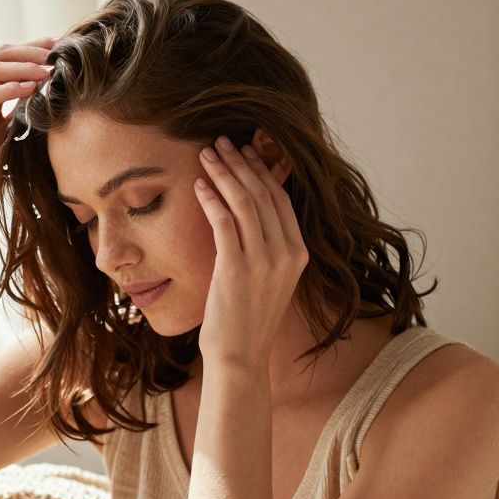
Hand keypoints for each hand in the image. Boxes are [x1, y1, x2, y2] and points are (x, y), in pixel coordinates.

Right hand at [0, 36, 57, 225]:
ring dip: (23, 67)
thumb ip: (24, 125)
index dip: (33, 49)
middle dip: (31, 51)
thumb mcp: (9, 145)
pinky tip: (29, 90)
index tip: (61, 46)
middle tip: (58, 52)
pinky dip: (7, 89)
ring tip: (48, 70)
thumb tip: (57, 114)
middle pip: (0, 56)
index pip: (7, 60)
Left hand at [193, 135, 308, 368]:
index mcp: (298, 253)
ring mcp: (263, 261)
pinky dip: (211, 199)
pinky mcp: (236, 268)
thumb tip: (246, 214)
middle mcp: (286, 254)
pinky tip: (199, 185)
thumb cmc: (247, 318)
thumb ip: (266, 247)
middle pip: (263, 194)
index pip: (280, 199)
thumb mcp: (268, 278)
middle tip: (221, 142)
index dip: (261, 170)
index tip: (244, 151)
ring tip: (206, 154)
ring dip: (223, 173)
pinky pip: (224, 223)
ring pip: (244, 203)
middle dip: (240, 163)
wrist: (241, 356)